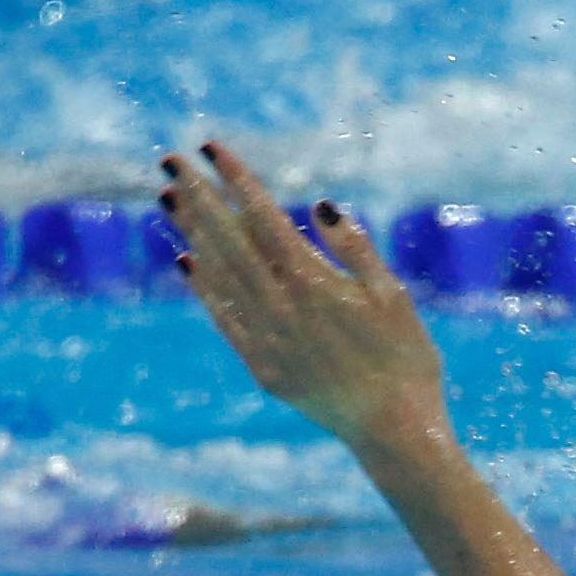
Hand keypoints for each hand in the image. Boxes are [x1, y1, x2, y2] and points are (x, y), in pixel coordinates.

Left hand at [159, 139, 450, 453]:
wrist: (394, 430)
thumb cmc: (407, 359)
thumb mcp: (394, 297)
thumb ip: (355, 249)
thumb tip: (319, 206)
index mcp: (313, 282)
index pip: (263, 216)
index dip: (235, 179)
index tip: (211, 146)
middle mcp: (279, 306)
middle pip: (229, 240)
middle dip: (199, 196)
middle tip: (170, 161)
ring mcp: (265, 337)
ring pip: (218, 274)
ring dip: (191, 233)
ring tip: (169, 199)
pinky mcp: (261, 365)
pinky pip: (223, 317)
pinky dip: (203, 286)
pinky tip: (189, 260)